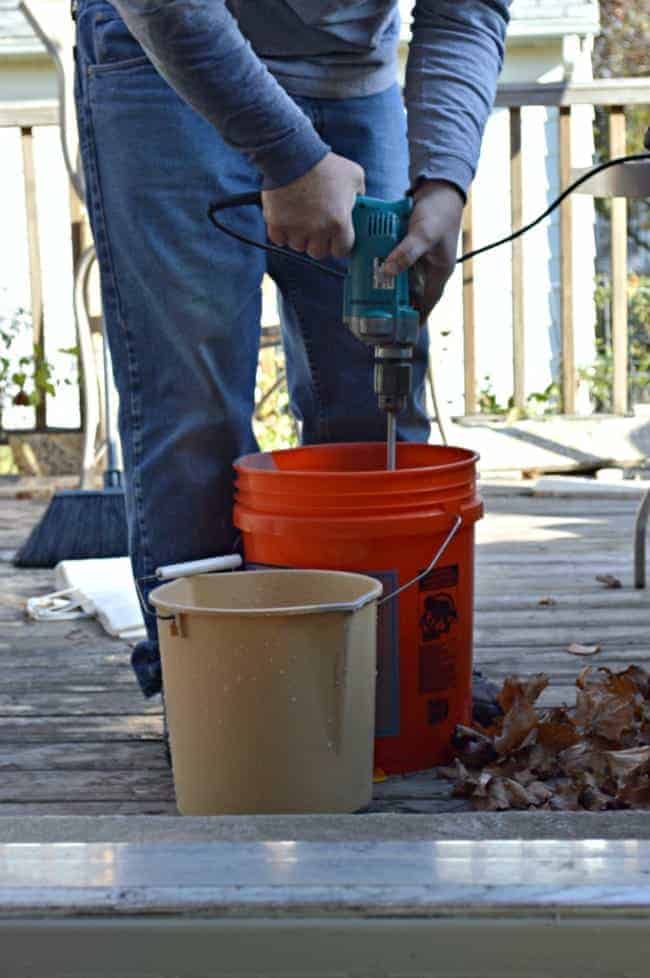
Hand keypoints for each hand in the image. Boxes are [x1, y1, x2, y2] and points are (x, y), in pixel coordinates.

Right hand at [262, 152, 364, 259]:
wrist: (293, 154)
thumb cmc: (325, 164)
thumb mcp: (355, 176)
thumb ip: (360, 195)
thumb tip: (360, 203)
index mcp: (339, 223)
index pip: (342, 251)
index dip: (339, 244)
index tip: (336, 239)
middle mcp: (318, 230)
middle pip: (318, 252)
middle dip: (319, 242)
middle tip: (317, 228)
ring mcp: (296, 229)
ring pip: (298, 246)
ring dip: (299, 237)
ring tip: (300, 219)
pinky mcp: (276, 224)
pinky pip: (279, 240)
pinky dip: (281, 232)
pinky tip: (286, 219)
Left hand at [383, 180, 463, 322]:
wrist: (439, 185)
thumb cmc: (439, 211)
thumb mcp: (423, 234)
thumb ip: (406, 253)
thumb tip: (387, 272)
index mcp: (439, 272)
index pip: (427, 304)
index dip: (415, 319)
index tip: (402, 333)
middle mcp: (430, 269)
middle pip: (412, 295)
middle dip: (397, 305)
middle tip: (378, 316)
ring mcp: (420, 259)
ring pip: (402, 280)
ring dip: (388, 287)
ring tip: (370, 298)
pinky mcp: (410, 248)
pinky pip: (396, 263)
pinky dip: (385, 267)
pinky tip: (371, 270)